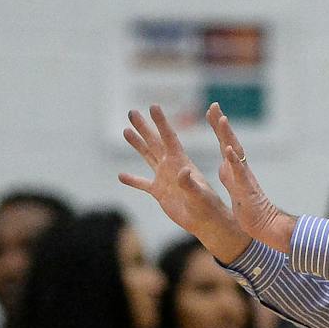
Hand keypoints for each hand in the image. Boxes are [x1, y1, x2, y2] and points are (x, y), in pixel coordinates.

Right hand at [118, 104, 250, 263]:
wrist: (206, 221)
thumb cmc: (207, 205)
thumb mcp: (199, 194)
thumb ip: (189, 183)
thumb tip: (182, 171)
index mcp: (181, 162)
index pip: (169, 138)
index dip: (161, 122)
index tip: (153, 106)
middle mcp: (171, 166)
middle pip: (155, 142)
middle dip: (144, 127)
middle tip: (132, 112)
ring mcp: (164, 178)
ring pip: (148, 156)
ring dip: (137, 144)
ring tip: (126, 131)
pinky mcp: (159, 192)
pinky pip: (143, 184)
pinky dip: (132, 180)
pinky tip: (121, 176)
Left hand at [206, 103, 296, 252]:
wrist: (263, 224)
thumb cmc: (248, 207)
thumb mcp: (233, 186)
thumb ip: (229, 172)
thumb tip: (224, 161)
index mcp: (234, 168)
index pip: (225, 143)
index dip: (218, 127)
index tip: (211, 109)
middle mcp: (240, 168)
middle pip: (230, 141)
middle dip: (221, 124)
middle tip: (214, 106)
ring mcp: (244, 177)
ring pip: (235, 153)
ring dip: (229, 136)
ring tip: (221, 120)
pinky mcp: (246, 189)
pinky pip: (240, 173)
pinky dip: (234, 161)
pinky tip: (228, 151)